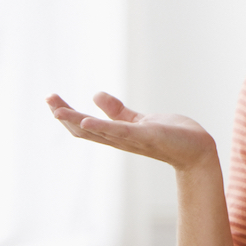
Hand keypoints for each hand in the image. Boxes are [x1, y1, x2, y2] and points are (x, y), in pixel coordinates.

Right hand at [46, 92, 217, 171]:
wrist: (197, 149)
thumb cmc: (171, 137)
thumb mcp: (139, 121)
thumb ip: (118, 112)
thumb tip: (94, 95)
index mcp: (117, 135)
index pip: (84, 127)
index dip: (66, 114)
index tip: (51, 99)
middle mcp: (121, 140)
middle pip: (85, 131)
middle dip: (64, 116)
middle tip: (48, 99)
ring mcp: (133, 139)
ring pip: (99, 132)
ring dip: (77, 121)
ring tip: (57, 110)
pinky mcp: (147, 136)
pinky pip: (122, 132)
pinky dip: (104, 127)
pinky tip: (87, 120)